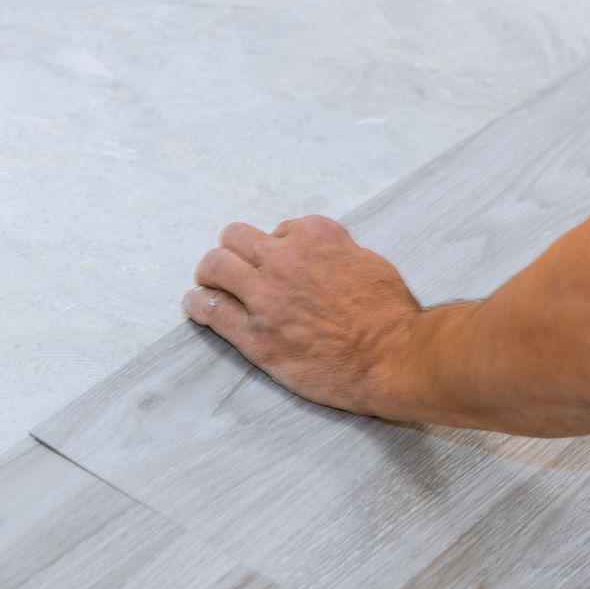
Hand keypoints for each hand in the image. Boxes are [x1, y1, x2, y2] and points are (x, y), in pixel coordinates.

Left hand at [182, 215, 421, 415]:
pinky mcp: (255, 335)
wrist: (394, 358)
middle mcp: (285, 259)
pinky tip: (195, 306)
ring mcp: (266, 297)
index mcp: (316, 236)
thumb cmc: (391, 316)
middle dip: (233, 252)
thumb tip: (323, 258)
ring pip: (215, 266)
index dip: (278, 249)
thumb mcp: (370, 263)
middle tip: (232, 270)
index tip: (280, 266)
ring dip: (210, 275)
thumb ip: (338, 253)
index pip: (280, 230)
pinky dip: (198, 304)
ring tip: (208, 285)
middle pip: (235, 238)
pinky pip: (210, 309)